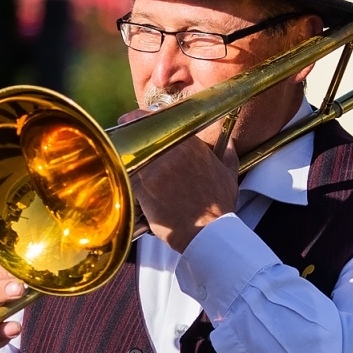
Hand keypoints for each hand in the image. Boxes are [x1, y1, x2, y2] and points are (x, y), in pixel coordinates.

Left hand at [129, 128, 238, 253]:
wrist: (208, 232)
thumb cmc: (218, 207)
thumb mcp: (229, 175)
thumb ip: (228, 153)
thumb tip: (230, 142)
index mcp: (191, 144)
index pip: (158, 119)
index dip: (142, 119)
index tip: (134, 122)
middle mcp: (173, 151)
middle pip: (138, 132)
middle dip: (129, 135)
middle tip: (122, 140)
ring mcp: (156, 168)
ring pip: (130, 154)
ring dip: (125, 157)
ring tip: (123, 163)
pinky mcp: (144, 188)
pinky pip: (127, 176)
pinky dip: (125, 179)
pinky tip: (126, 183)